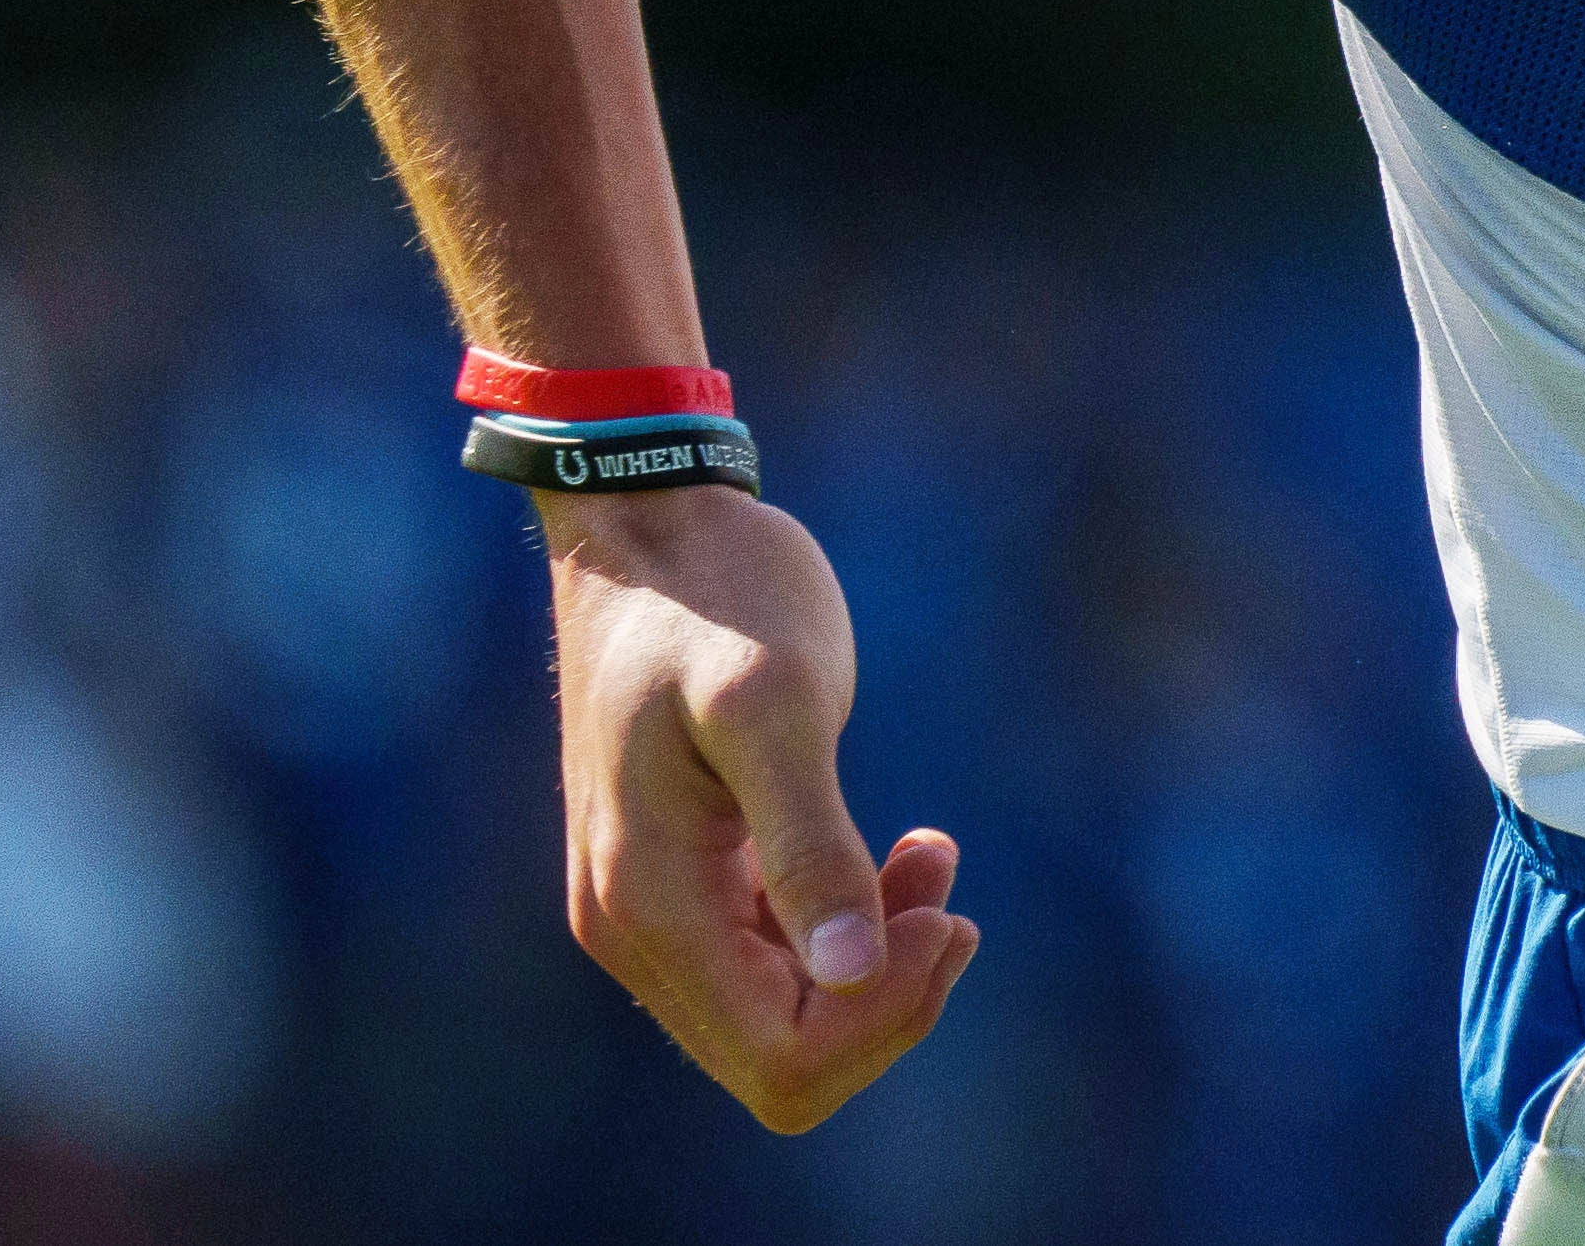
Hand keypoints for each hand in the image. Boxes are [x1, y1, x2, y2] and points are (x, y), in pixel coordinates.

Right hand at [539, 484, 978, 1130]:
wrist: (648, 522)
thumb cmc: (717, 594)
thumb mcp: (776, 703)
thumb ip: (810, 840)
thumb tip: (850, 972)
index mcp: (649, 904)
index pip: (781, 1058)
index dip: (881, 1018)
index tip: (946, 915)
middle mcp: (633, 930)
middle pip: (781, 1062)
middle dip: (885, 1000)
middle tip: (951, 900)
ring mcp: (651, 908)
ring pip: (784, 1018)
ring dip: (878, 962)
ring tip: (936, 861)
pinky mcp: (685, 874)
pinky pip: (774, 958)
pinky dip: (849, 926)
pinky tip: (910, 853)